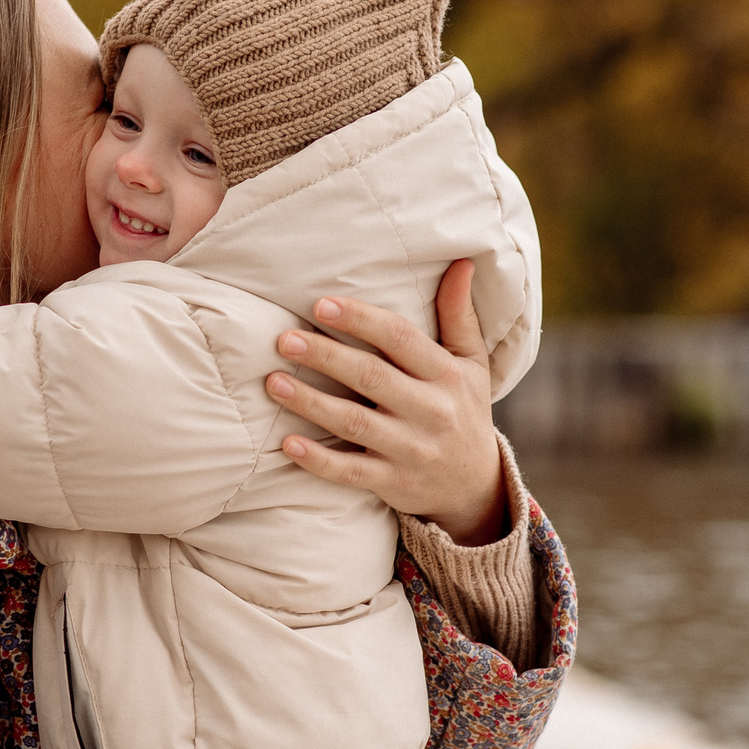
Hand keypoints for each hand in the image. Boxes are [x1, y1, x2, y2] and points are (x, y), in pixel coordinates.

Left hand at [265, 259, 506, 544]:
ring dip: (311, 403)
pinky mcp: (393, 483)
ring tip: (274, 382)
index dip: (361, 320)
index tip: (322, 304)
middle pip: (371, 378)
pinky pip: (351, 471)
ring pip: (355, 423)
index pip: (401, 339)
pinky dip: (319, 460)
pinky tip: (288, 444)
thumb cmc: (464, 410)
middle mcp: (432, 411)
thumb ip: (459, 315)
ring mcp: (412, 450)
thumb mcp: (472, 363)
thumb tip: (461, 262)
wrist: (475, 486)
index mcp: (447, 375)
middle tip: (284, 339)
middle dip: (326, 357)